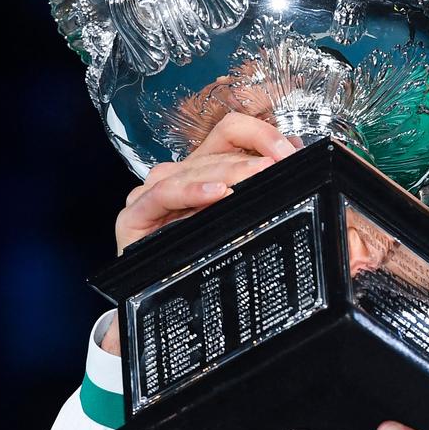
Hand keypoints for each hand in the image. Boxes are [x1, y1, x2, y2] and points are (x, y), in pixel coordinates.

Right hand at [113, 112, 299, 253]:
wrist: (159, 298)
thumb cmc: (198, 254)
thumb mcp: (236, 216)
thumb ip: (259, 183)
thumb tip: (294, 153)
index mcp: (203, 167)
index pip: (231, 131)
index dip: (260, 134)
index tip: (289, 152)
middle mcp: (178, 173)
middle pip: (216, 153)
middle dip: (252, 161)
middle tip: (279, 168)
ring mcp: (153, 192)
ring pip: (193, 170)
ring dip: (228, 172)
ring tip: (255, 176)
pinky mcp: (135, 215)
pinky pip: (163, 194)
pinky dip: (191, 191)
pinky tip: (215, 193)